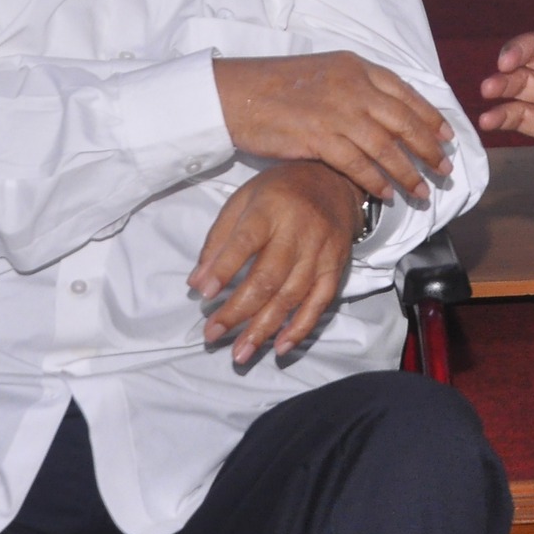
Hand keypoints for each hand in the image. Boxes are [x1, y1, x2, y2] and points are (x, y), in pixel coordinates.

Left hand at [189, 162, 364, 365]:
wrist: (334, 181)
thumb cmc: (279, 192)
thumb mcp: (243, 200)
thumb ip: (219, 240)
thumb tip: (197, 281)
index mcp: (270, 208)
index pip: (245, 241)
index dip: (225, 269)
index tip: (204, 294)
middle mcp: (298, 231)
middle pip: (268, 277)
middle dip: (238, 311)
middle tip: (213, 335)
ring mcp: (320, 251)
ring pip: (291, 296)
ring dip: (264, 328)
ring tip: (240, 353)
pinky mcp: (336, 267)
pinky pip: (320, 302)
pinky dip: (301, 327)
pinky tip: (280, 347)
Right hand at [214, 53, 450, 201]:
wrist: (237, 92)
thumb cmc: (277, 85)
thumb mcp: (326, 72)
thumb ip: (357, 87)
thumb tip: (385, 113)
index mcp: (357, 68)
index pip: (407, 93)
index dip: (431, 117)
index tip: (448, 136)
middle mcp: (354, 87)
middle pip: (405, 121)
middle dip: (429, 149)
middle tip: (445, 169)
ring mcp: (338, 112)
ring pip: (386, 147)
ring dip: (408, 173)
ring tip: (422, 191)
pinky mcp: (320, 137)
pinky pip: (358, 165)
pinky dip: (376, 182)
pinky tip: (385, 195)